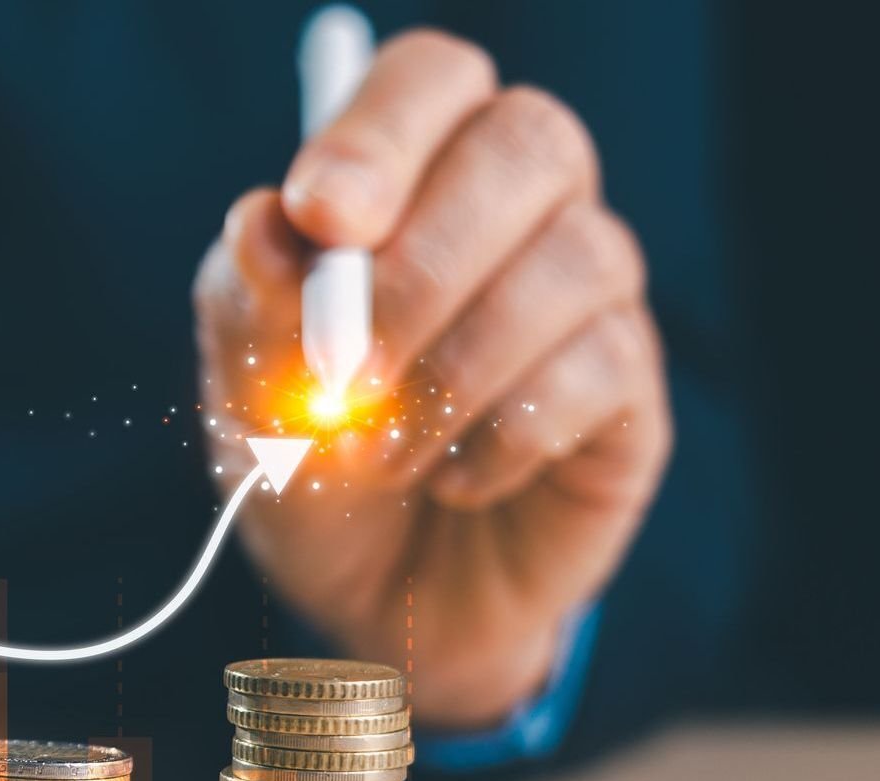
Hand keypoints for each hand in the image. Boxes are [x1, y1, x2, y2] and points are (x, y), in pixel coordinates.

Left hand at [195, 30, 670, 728]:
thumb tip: (266, 221)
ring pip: (576, 259)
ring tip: (381, 454)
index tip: (320, 215)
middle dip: (424, 264)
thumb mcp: (247, 387)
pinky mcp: (631, 391)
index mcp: (411, 174)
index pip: (430, 78)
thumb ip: (252, 300)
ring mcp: (588, 295)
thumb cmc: (309, 464)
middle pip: (530, 144)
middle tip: (344, 370)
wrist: (372, 603)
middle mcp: (516, 208)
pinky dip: (503, 436)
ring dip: (456, 369)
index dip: (382, 131)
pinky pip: (599, 371)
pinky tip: (453, 480)